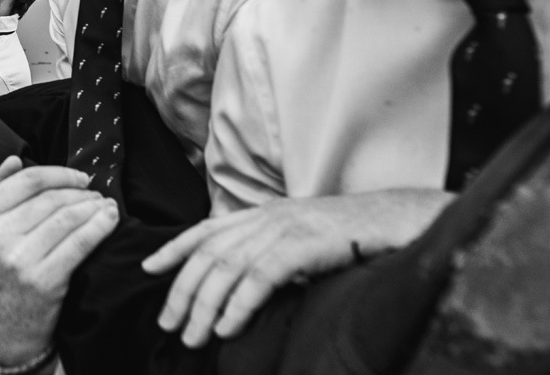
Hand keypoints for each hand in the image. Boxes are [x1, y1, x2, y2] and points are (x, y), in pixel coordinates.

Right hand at [0, 161, 119, 366]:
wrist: (1, 332)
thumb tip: (14, 160)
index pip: (27, 181)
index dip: (60, 174)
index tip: (80, 177)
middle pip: (51, 199)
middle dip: (81, 192)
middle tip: (97, 194)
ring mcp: (19, 260)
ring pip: (68, 217)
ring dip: (94, 207)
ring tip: (106, 206)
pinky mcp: (43, 282)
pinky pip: (80, 244)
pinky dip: (100, 227)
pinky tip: (110, 220)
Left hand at [142, 189, 453, 347]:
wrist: (401, 220)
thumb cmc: (356, 235)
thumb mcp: (303, 237)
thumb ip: (271, 251)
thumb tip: (242, 283)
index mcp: (263, 213)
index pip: (206, 228)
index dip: (174, 248)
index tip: (148, 269)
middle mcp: (267, 217)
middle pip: (209, 254)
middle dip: (182, 291)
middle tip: (168, 324)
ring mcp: (285, 228)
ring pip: (228, 267)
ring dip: (205, 305)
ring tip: (192, 336)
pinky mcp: (305, 245)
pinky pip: (261, 276)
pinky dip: (239, 303)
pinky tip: (227, 327)